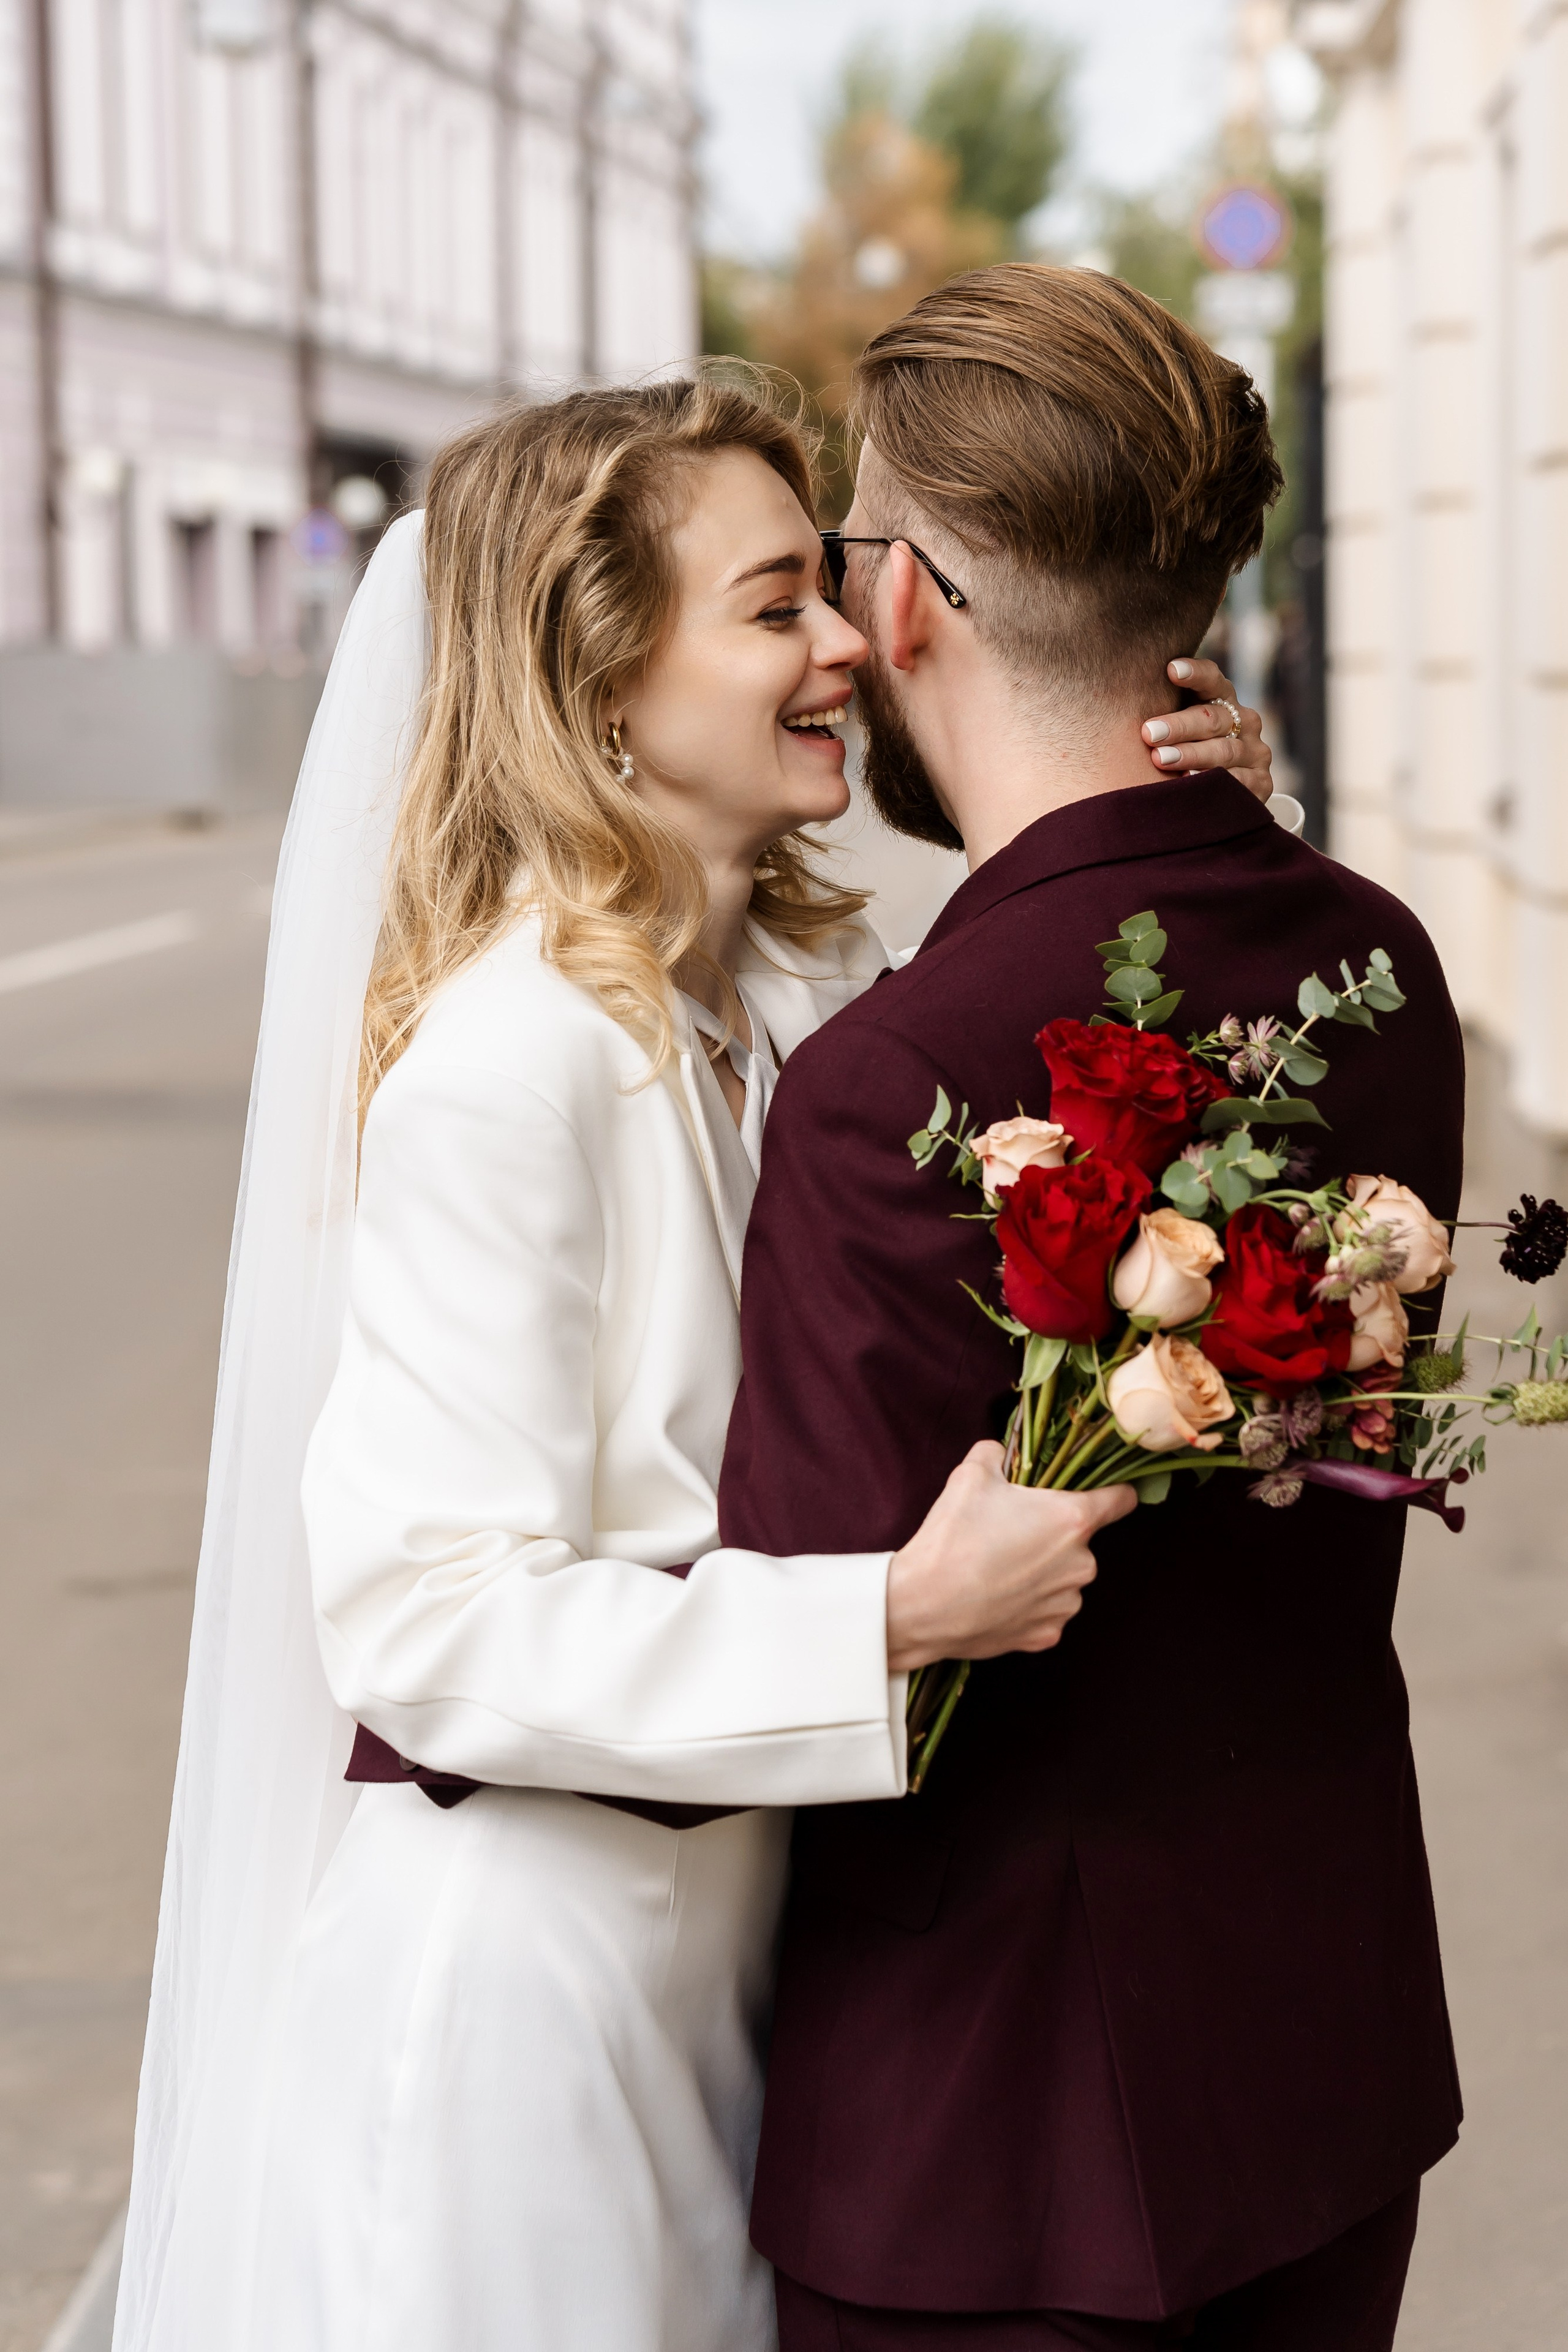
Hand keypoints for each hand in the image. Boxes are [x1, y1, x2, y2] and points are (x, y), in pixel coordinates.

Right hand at [885, 1441, 1134, 1671]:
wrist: (922, 1605)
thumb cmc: (952, 1536)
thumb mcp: (970, 1475)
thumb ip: (996, 1453)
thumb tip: (1002, 1453)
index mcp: (1072, 1520)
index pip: (1121, 1500)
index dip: (1114, 1491)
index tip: (1105, 1493)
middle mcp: (1081, 1564)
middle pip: (1080, 1542)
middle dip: (1053, 1536)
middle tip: (1011, 1533)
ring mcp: (1066, 1605)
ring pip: (1064, 1579)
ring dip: (1043, 1572)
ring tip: (998, 1570)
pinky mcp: (1047, 1636)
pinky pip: (1046, 1612)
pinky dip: (1028, 1605)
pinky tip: (996, 1598)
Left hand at [1141, 657, 1273, 804]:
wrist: (1215, 800)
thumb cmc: (1179, 754)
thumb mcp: (1172, 731)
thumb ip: (1159, 712)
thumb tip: (1115, 696)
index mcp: (1223, 700)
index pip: (1212, 679)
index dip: (1194, 673)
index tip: (1171, 670)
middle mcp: (1244, 721)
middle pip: (1212, 719)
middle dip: (1179, 725)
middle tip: (1148, 733)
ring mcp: (1255, 752)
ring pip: (1224, 750)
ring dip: (1191, 755)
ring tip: (1161, 760)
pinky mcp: (1261, 783)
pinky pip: (1239, 782)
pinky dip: (1215, 782)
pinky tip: (1192, 783)